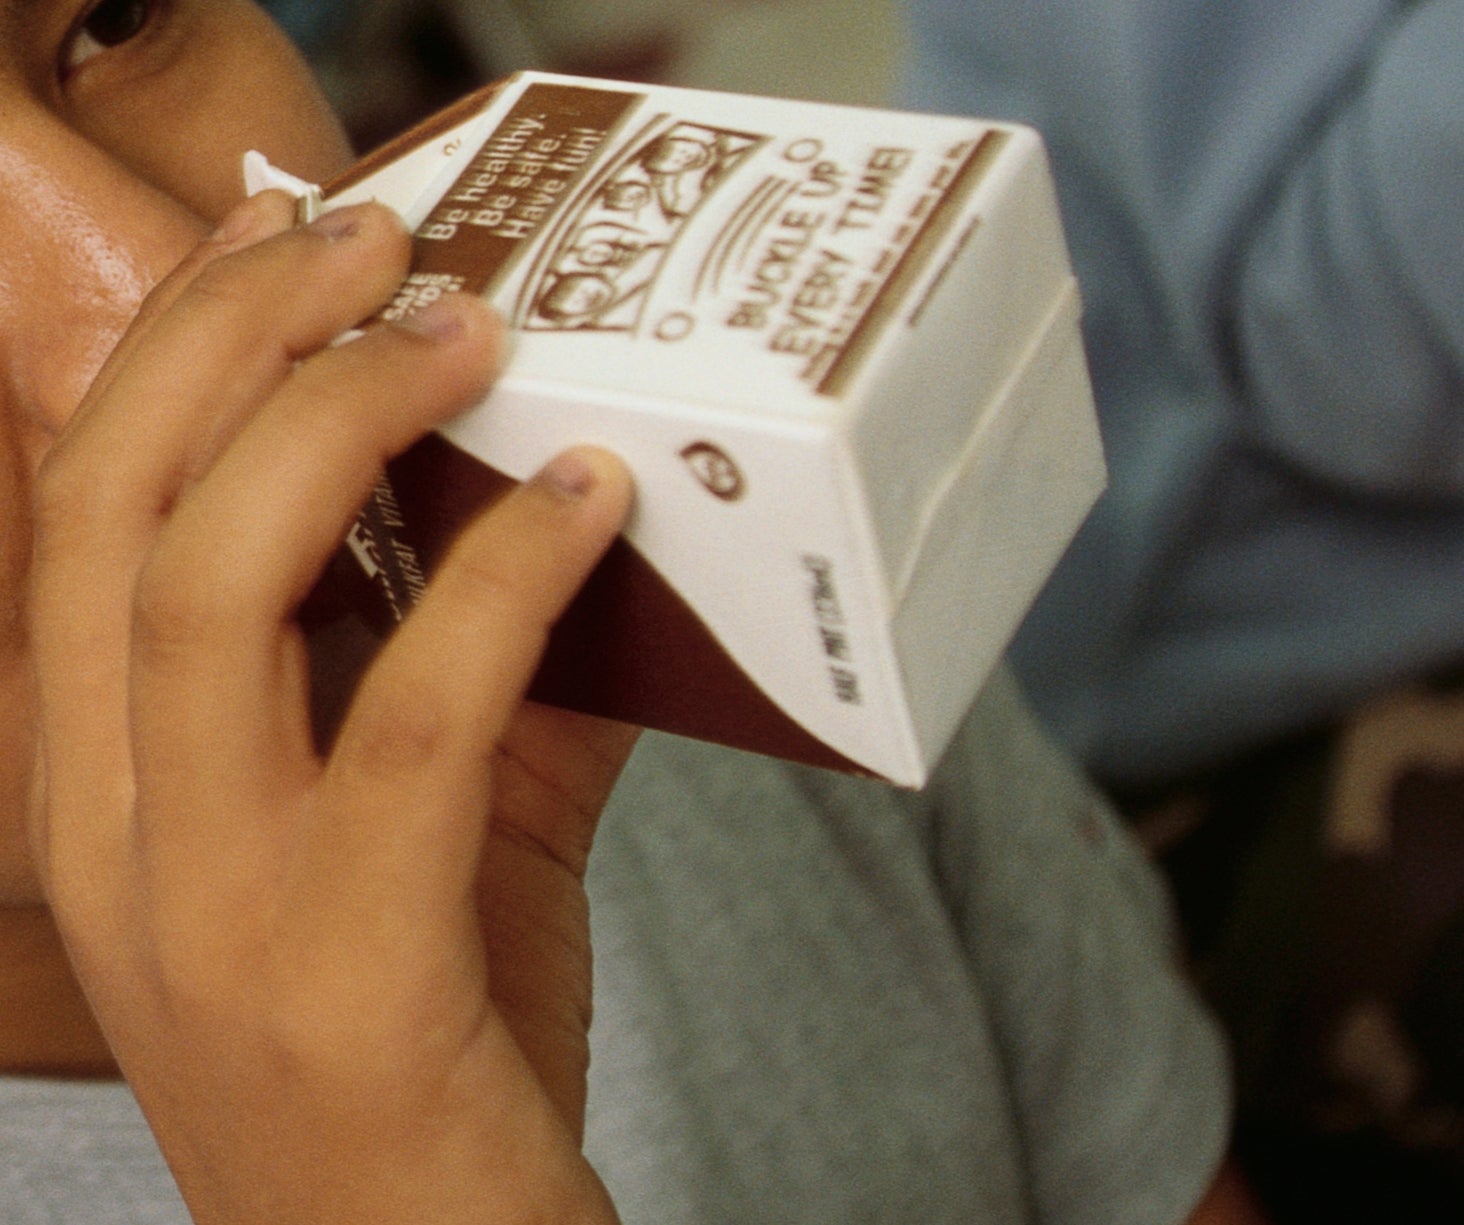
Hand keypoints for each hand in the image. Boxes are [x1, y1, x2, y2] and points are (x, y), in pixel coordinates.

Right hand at [27, 191, 628, 1222]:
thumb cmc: (423, 1044)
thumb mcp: (431, 835)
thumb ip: (480, 678)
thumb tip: (575, 515)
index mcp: (100, 787)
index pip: (79, 511)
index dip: (169, 350)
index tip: (276, 241)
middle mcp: (110, 831)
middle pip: (118, 505)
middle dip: (237, 337)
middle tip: (378, 245)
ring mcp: (205, 902)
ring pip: (213, 580)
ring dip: (342, 418)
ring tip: (464, 327)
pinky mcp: (343, 956)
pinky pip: (412, 714)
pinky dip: (508, 580)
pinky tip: (590, 500)